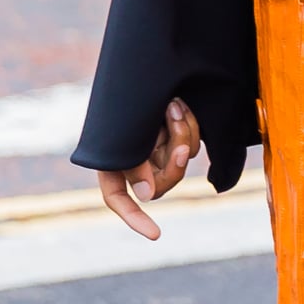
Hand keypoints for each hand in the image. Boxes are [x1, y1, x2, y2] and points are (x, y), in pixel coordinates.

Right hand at [98, 97, 200, 240]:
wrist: (143, 68)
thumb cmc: (125, 100)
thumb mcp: (125, 133)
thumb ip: (134, 165)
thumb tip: (147, 197)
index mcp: (112, 164)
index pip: (119, 199)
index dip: (135, 218)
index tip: (156, 235)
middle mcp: (137, 163)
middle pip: (161, 182)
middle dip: (172, 155)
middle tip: (173, 120)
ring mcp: (158, 152)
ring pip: (180, 161)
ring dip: (181, 132)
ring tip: (173, 104)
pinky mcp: (176, 139)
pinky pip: (191, 144)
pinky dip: (188, 125)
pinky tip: (179, 105)